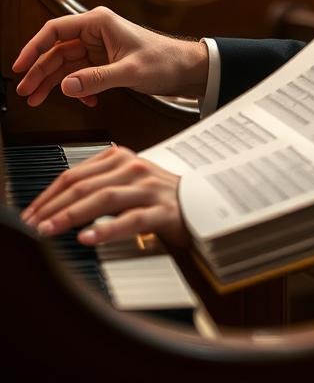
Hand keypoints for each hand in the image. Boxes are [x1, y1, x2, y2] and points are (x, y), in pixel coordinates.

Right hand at [13, 6, 208, 106]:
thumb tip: (66, 85)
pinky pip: (81, 74)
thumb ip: (96, 79)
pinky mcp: (104, 61)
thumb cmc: (165, 61)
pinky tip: (85, 100)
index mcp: (99, 23)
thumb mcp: (129, 71)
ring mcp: (99, 47)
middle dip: (40, 72)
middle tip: (26, 92)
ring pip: (65, 64)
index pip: (55, 31)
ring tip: (38, 100)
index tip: (19, 66)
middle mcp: (96, 32)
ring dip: (53, 83)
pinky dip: (78, 88)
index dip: (33, 48)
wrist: (187, 69)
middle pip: (56, 50)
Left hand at [20, 145, 187, 247]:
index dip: (48, 194)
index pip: (75, 174)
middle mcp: (133, 169)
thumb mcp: (125, 181)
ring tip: (50, 229)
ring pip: (103, 198)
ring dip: (71, 215)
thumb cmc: (158, 195)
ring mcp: (148, 188)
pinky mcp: (161, 211)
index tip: (31, 212)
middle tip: (33, 224)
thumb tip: (57, 202)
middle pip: (84, 185)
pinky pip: (130, 219)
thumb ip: (96, 185)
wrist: (201, 201)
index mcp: (120, 158)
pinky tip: (88, 237)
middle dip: (53, 205)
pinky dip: (106, 229)